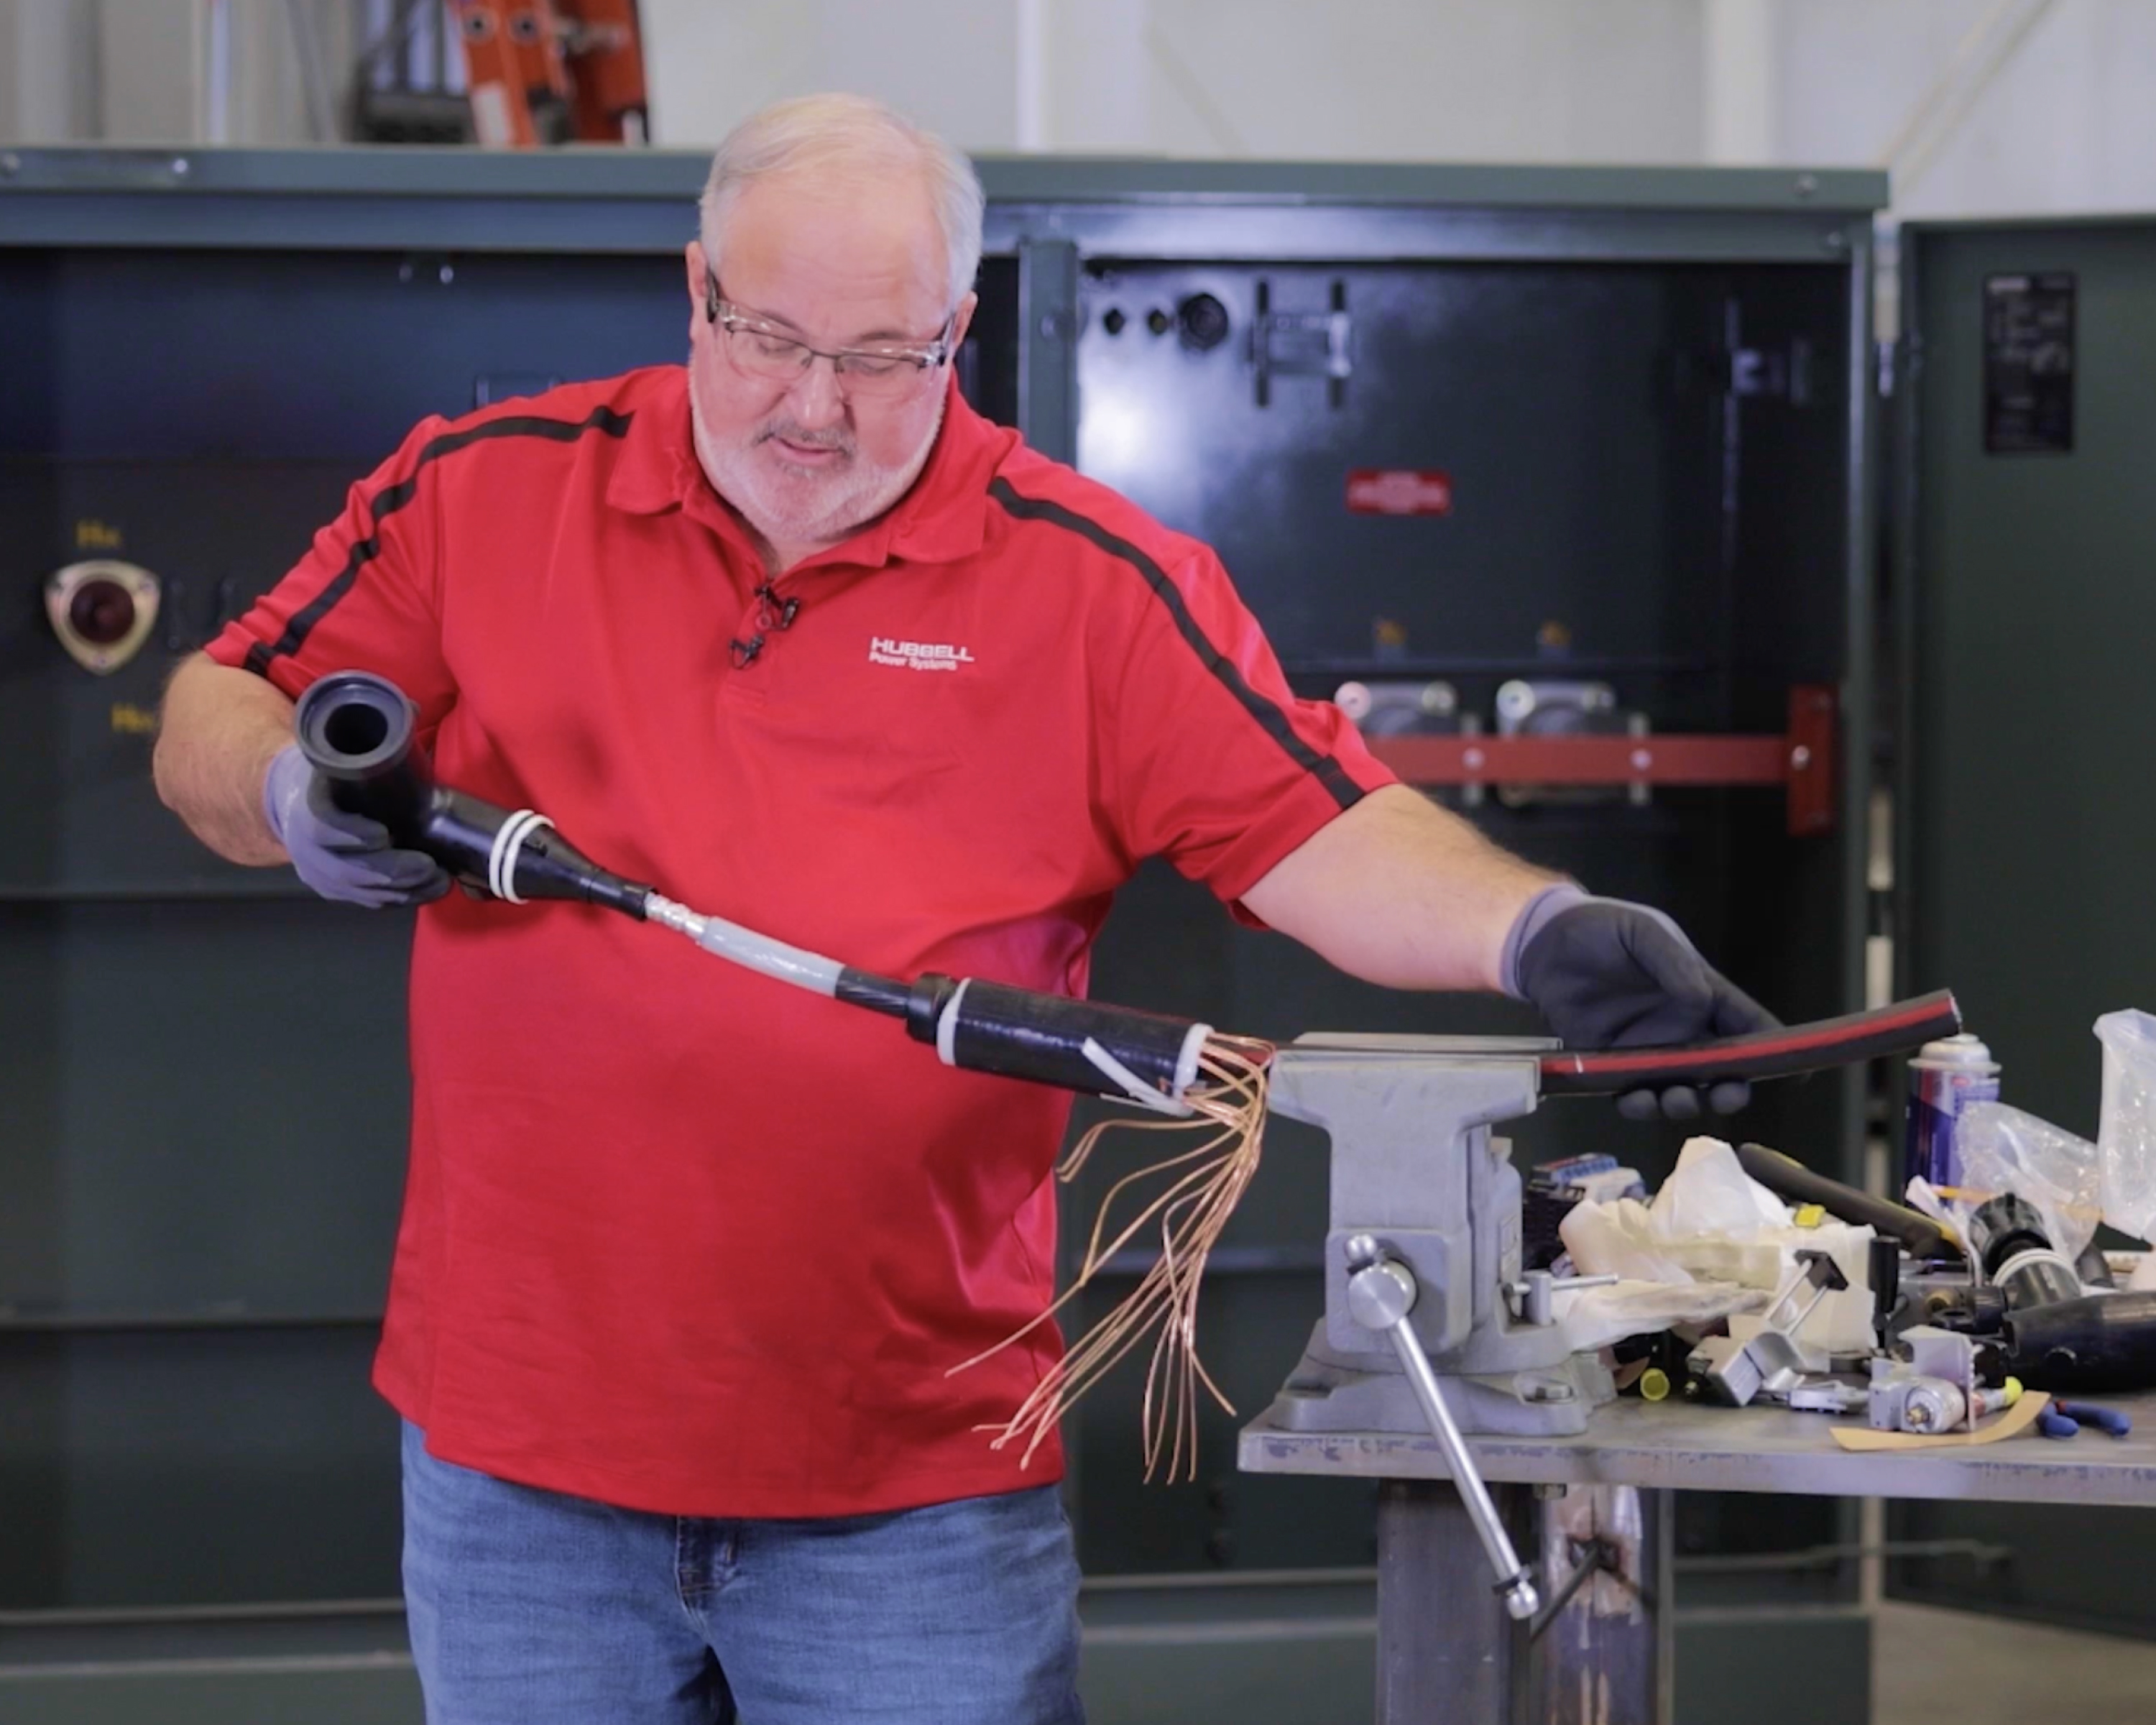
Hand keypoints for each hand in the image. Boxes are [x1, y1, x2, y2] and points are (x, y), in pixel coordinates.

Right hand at [262, 744, 449, 908]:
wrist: (290, 799)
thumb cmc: (326, 772)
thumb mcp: (338, 748)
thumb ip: (373, 731)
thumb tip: (412, 709)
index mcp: (308, 806)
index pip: (323, 825)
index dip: (351, 833)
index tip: (382, 834)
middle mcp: (307, 845)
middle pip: (347, 868)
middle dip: (392, 871)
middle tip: (430, 866)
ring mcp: (318, 870)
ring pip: (359, 890)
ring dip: (402, 890)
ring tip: (439, 881)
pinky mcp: (332, 887)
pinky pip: (364, 900)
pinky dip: (396, 899)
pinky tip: (425, 891)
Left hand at [1511, 888, 1777, 1121]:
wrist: (1542, 942)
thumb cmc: (1601, 928)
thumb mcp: (1645, 934)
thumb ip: (1674, 966)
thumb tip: (1699, 1002)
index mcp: (1701, 994)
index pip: (1747, 1024)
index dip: (1775, 1047)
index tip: (1799, 1071)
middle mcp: (1680, 1028)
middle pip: (1720, 1070)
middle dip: (1731, 1088)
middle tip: (1728, 1094)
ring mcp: (1647, 1050)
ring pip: (1680, 1090)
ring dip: (1686, 1102)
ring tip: (1679, 1098)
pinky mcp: (1610, 1064)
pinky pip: (1633, 1093)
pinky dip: (1639, 1104)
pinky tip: (1637, 1100)